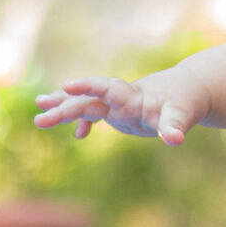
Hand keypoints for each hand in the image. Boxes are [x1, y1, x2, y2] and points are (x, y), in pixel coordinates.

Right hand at [33, 72, 207, 144]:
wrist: (186, 90)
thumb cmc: (184, 102)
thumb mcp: (181, 115)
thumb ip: (174, 126)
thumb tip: (175, 140)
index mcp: (132, 97)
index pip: (107, 89)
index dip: (88, 87)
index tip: (68, 86)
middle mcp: (119, 98)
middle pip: (88, 100)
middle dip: (64, 108)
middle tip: (40, 118)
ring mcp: (116, 104)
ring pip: (85, 103)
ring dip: (63, 106)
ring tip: (39, 110)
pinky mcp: (118, 111)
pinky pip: (94, 113)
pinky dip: (83, 121)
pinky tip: (79, 135)